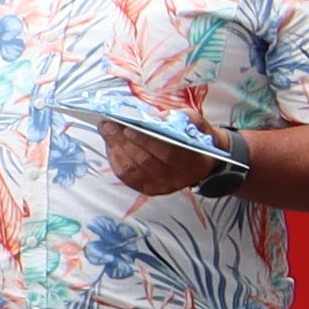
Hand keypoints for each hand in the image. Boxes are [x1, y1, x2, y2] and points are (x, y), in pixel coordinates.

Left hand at [96, 119, 231, 199]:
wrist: (201, 159)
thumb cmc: (193, 136)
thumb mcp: (191, 121)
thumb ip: (174, 119)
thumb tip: (146, 119)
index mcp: (194, 161)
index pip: (167, 152)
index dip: (145, 141)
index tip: (127, 128)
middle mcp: (178, 178)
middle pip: (146, 161)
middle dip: (123, 142)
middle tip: (108, 125)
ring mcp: (163, 187)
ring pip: (133, 170)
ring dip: (116, 149)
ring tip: (106, 131)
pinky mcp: (149, 189)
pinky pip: (128, 177)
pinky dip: (116, 160)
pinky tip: (111, 145)